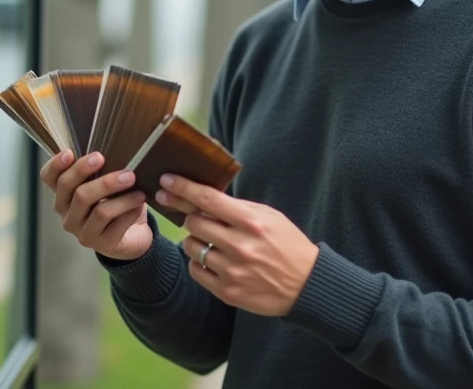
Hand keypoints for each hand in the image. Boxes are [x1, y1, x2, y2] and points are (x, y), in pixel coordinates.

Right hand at [40, 150, 152, 260]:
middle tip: (105, 159)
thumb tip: (110, 147)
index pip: (49, 178)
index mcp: (64, 195)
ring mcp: (82, 232)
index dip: (55, 165)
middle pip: (72, 190)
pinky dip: (129, 211)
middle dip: (90, 172)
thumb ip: (100, 169)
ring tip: (133, 180)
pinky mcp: (102, 244)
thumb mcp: (105, 182)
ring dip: (119, 193)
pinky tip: (139, 202)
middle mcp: (67, 214)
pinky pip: (115, 225)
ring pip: (98, 210)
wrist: (133, 234)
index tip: (69, 153)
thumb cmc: (116, 200)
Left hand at [156, 174, 318, 316]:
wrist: (307, 285)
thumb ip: (238, 207)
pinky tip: (212, 260)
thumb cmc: (288, 244)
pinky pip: (195, 271)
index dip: (182, 187)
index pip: (208, 199)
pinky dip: (198, 262)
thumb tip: (204, 197)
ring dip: (195, 241)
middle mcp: (240, 246)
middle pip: (193, 223)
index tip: (166, 180)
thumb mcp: (270, 217)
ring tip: (211, 242)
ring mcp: (232, 271)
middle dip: (191, 217)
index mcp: (252, 222)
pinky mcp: (227, 292)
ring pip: (190, 247)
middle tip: (198, 219)